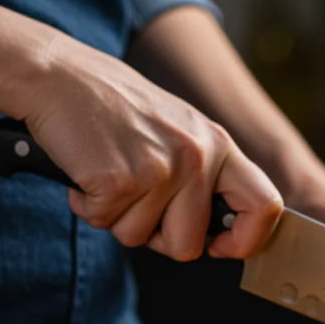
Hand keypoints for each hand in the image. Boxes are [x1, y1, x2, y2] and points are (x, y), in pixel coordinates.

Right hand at [16, 38, 283, 260]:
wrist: (58, 75)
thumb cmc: (115, 107)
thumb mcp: (179, 130)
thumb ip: (204, 173)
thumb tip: (220, 233)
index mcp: (219, 145)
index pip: (266, 205)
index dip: (247, 240)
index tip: (221, 247)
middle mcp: (197, 157)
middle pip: (188, 244)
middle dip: (156, 236)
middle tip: (134, 200)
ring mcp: (159, 169)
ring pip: (139, 238)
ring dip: (116, 216)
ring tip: (108, 171)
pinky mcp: (119, 180)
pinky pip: (103, 222)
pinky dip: (87, 205)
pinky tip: (86, 170)